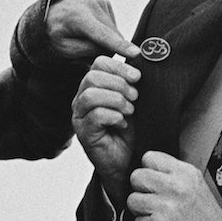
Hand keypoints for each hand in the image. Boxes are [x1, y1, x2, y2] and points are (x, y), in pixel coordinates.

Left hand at [46, 0, 138, 60]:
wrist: (52, 12)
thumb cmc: (56, 34)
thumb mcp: (64, 49)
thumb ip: (88, 51)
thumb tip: (110, 48)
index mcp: (78, 18)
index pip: (102, 35)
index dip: (120, 45)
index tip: (136, 53)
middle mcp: (91, 5)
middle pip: (112, 38)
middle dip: (103, 48)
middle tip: (84, 46)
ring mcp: (100, 1)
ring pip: (115, 33)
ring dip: (104, 40)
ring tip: (86, 36)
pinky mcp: (105, 2)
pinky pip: (113, 26)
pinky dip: (105, 32)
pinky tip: (91, 28)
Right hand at [72, 55, 140, 203]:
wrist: (130, 162)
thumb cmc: (132, 131)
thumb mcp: (135, 102)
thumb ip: (133, 83)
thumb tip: (142, 59)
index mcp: (94, 87)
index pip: (98, 63)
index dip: (119, 66)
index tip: (138, 77)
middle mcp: (82, 99)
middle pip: (92, 76)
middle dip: (119, 84)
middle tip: (135, 97)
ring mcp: (80, 117)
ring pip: (91, 95)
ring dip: (117, 100)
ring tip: (129, 111)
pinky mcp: (83, 134)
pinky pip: (95, 115)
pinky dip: (114, 117)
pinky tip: (122, 124)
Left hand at [126, 151, 221, 220]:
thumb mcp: (196, 186)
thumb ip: (173, 176)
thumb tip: (149, 171)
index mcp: (186, 173)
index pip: (149, 157)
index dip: (148, 171)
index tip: (154, 183)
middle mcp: (176, 186)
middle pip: (136, 177)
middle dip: (140, 190)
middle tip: (153, 201)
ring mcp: (166, 206)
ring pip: (133, 200)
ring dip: (141, 212)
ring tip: (158, 217)